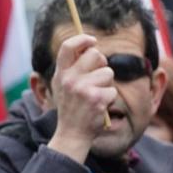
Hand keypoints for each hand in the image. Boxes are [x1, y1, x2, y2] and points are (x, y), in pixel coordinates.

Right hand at [47, 34, 118, 162]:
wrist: (71, 134)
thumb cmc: (71, 108)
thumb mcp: (63, 86)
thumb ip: (72, 67)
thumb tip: (91, 48)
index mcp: (60, 74)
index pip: (68, 47)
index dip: (82, 39)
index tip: (92, 40)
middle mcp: (69, 79)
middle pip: (95, 55)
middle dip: (101, 64)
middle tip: (97, 77)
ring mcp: (82, 88)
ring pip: (108, 72)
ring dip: (107, 83)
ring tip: (95, 96)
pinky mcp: (96, 98)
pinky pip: (112, 90)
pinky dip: (109, 98)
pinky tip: (99, 106)